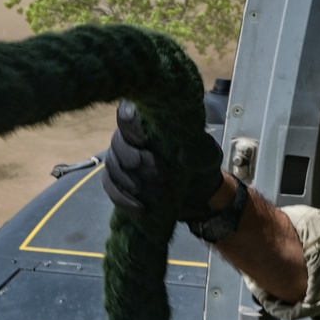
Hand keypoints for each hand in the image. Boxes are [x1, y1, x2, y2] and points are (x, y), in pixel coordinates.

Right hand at [102, 100, 224, 219]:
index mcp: (150, 123)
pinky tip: (141, 207)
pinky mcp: (120, 182)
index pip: (128, 112)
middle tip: (159, 174)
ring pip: (112, 166)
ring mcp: (123, 160)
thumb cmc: (200, 164)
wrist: (199, 191)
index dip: (129, 122)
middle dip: (133, 158)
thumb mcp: (208, 156)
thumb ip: (199, 152)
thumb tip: (183, 154)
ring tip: (157, 194)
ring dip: (131, 181)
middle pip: (117, 142)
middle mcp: (132, 138)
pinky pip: (111, 188)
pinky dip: (123, 198)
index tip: (143, 138)